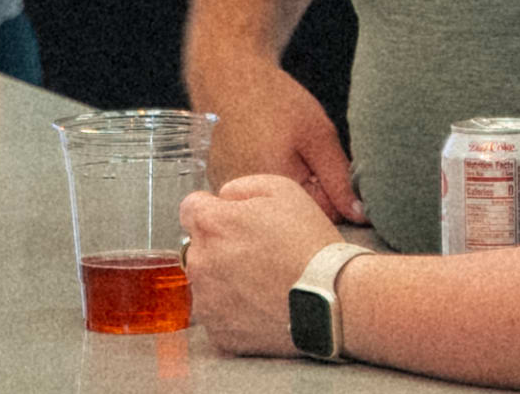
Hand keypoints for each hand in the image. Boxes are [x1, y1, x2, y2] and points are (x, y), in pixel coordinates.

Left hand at [178, 174, 342, 358]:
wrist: (330, 297)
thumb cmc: (308, 242)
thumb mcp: (281, 189)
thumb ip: (239, 188)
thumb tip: (221, 198)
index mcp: (211, 224)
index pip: (190, 209)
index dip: (213, 211)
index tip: (233, 221)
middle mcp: (200, 262)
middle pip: (198, 248)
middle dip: (219, 247)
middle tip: (257, 253)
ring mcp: (207, 301)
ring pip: (206, 283)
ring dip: (224, 280)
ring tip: (262, 281)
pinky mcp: (219, 332)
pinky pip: (218, 315)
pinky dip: (234, 311)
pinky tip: (261, 304)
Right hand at [188, 55, 365, 224]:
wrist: (229, 75)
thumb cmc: (274, 100)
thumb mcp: (318, 135)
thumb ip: (339, 179)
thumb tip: (359, 215)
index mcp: (274, 193)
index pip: (322, 214)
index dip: (332, 189)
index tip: (322, 162)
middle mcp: (246, 203)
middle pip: (296, 213)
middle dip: (310, 189)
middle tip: (300, 152)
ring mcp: (230, 195)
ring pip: (275, 204)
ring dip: (286, 183)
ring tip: (278, 147)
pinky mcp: (221, 185)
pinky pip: (254, 193)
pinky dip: (265, 175)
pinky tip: (261, 148)